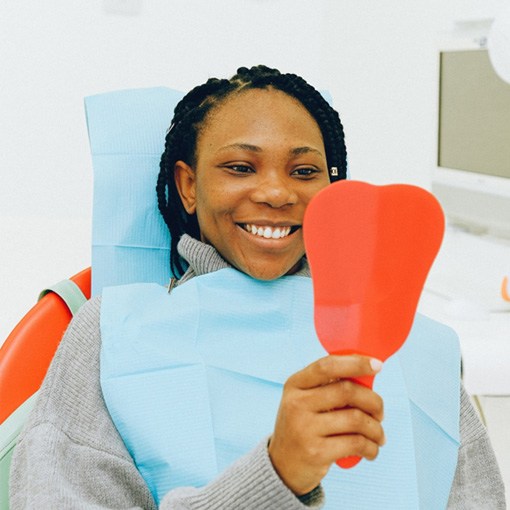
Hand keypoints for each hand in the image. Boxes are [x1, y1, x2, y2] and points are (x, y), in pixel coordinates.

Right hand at [268, 355, 384, 494]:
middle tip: (380, 413)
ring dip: (376, 428)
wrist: (282, 466)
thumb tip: (368, 375)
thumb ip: (328, 386)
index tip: (377, 365)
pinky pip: (356, 443)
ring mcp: (305, 428)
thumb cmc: (302, 426)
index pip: (327, 366)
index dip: (355, 363)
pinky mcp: (316, 452)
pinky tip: (371, 450)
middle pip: (347, 391)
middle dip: (373, 401)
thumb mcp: (304, 400)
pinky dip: (371, 447)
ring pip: (356, 419)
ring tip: (378, 435)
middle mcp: (296, 403)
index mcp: (295, 384)